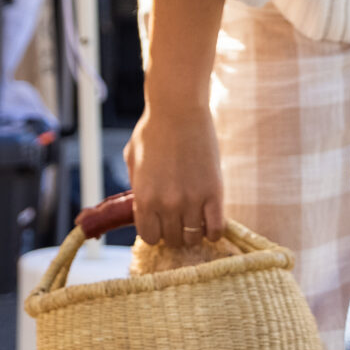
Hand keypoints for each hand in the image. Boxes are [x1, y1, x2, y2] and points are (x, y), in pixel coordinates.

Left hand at [124, 103, 225, 247]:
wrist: (178, 109)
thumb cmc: (153, 130)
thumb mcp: (133, 159)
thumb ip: (136, 187)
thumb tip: (141, 208)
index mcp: (143, 197)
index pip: (149, 237)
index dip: (154, 232)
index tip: (160, 223)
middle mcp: (166, 204)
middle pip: (172, 240)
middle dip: (174, 232)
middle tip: (178, 219)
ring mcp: (192, 200)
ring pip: (194, 238)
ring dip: (193, 232)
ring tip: (194, 218)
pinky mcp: (214, 193)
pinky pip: (216, 229)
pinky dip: (213, 232)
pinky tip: (210, 221)